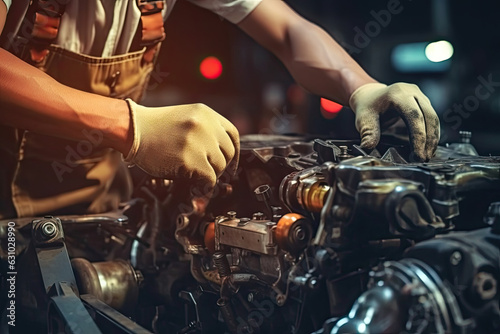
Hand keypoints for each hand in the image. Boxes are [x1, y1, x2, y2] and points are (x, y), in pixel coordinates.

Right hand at [124, 99, 239, 188]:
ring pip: (220, 167)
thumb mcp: (186, 118)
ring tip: (194, 174)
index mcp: (206, 114)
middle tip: (209, 172)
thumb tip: (222, 155)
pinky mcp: (190, 159)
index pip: (233, 135)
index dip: (233, 153)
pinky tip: (194, 183)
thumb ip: (206, 130)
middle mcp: (205, 125)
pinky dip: (204, 185)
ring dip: (209, 175)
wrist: (132, 130)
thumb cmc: (156, 128)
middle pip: (228, 153)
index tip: (230, 165)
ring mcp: (198, 142)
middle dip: (220, 166)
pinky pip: (209, 178)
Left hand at [349, 82, 439, 160]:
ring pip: (434, 119)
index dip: (418, 136)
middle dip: (429, 140)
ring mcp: (420, 97)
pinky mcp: (424, 104)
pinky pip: (432, 120)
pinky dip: (431, 135)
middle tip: (424, 159)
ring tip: (426, 156)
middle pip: (429, 117)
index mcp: (398, 94)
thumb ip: (368, 132)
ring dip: (432, 139)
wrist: (370, 95)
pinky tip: (427, 149)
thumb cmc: (368, 106)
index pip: (414, 116)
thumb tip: (368, 148)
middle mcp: (412, 92)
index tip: (418, 155)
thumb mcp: (364, 118)